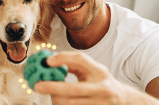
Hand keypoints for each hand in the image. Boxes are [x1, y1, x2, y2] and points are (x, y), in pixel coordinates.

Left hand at [34, 51, 158, 104]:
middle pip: (72, 89)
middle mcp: (101, 88)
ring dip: (55, 98)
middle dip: (52, 88)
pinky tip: (58, 99)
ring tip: (51, 93)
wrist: (121, 100)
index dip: (62, 58)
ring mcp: (98, 104)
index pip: (80, 60)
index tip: (47, 61)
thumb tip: (49, 62)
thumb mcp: (92, 69)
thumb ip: (73, 64)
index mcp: (100, 72)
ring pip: (69, 103)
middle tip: (37, 85)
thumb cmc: (100, 81)